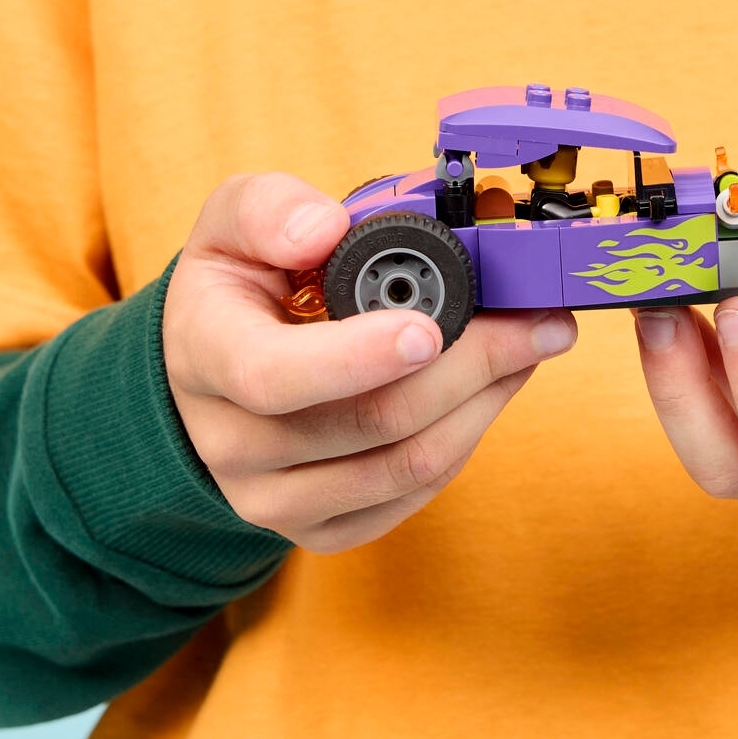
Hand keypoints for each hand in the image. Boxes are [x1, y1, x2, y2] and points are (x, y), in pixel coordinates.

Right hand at [162, 173, 575, 553]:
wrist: (212, 368)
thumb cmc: (237, 286)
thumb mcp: (232, 223)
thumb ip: (270, 210)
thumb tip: (326, 229)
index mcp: (204, 354)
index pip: (272, 376)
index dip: (357, 358)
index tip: (429, 328)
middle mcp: (230, 442)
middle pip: (370, 421)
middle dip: (470, 364)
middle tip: (533, 319)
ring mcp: (273, 497)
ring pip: (406, 464)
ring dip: (485, 400)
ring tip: (529, 342)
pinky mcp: (320, 528)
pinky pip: (413, 494)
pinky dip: (468, 435)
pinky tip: (493, 385)